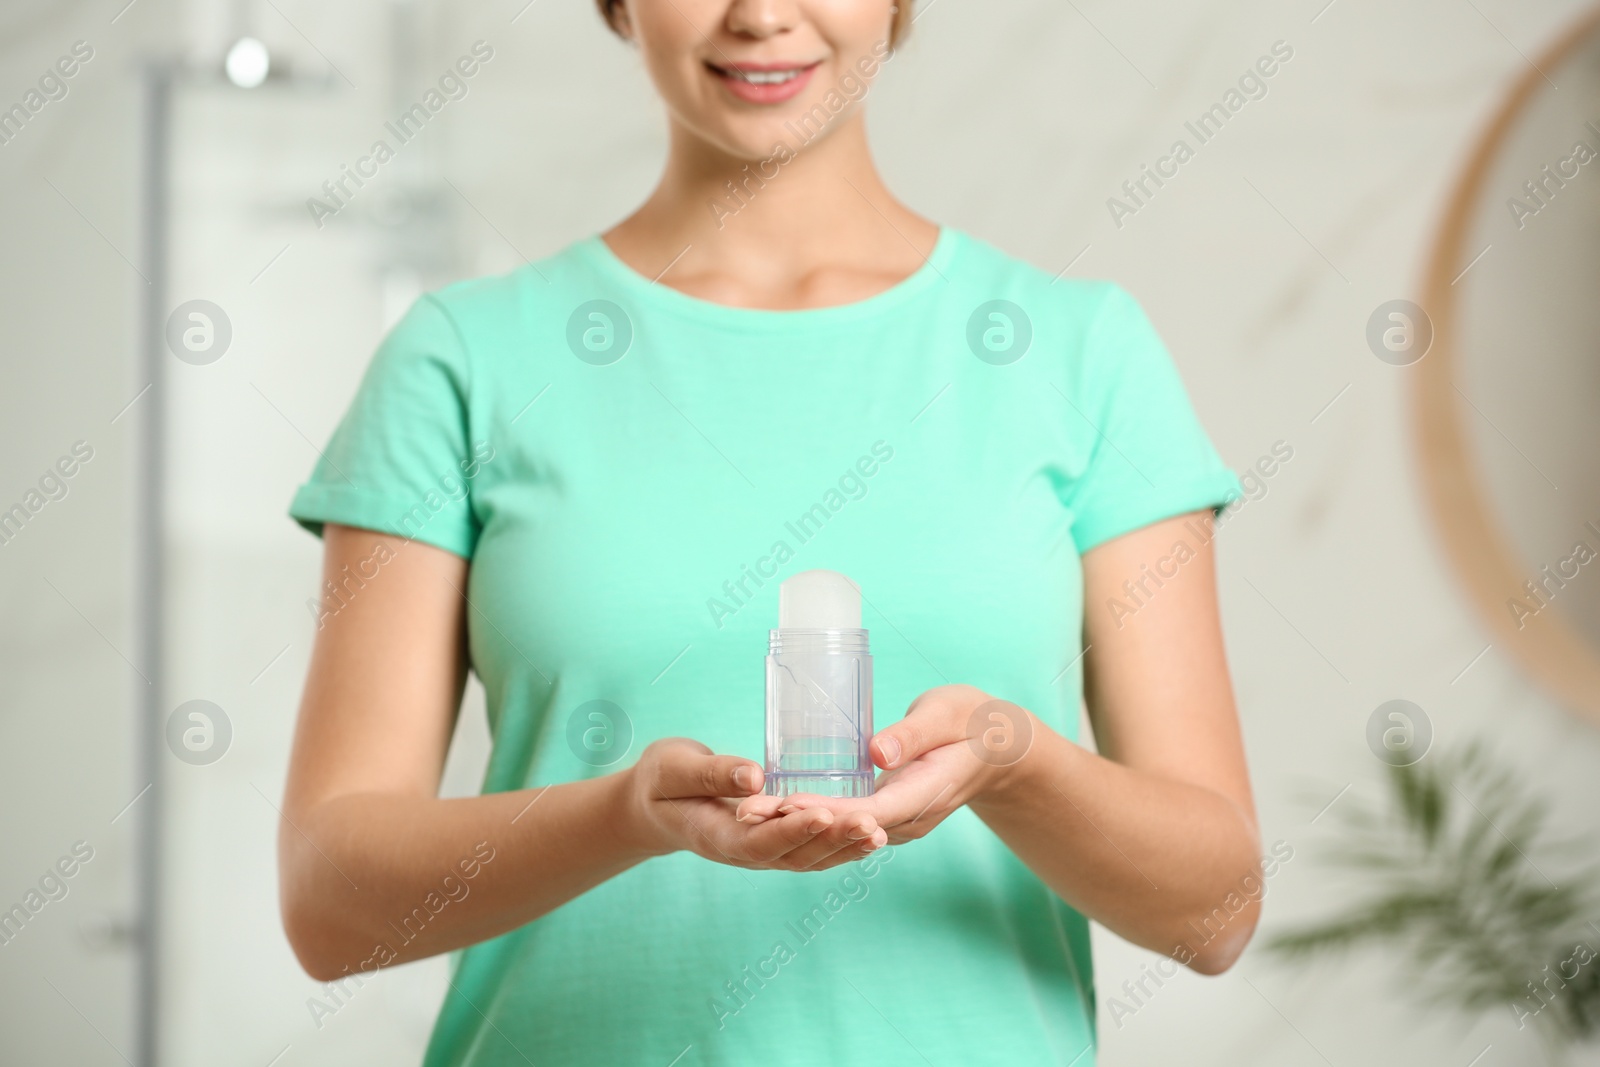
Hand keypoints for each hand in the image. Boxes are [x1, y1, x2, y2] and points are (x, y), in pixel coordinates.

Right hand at [621, 738, 887, 871]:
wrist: (652, 806)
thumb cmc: (660, 782)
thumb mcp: (674, 769)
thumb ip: (711, 774)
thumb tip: (755, 777)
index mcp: (716, 837)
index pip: (761, 842)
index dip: (794, 831)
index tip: (826, 814)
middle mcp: (743, 853)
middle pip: (795, 856)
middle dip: (834, 841)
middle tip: (871, 824)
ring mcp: (761, 853)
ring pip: (809, 859)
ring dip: (845, 848)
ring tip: (880, 832)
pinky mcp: (773, 843)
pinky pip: (811, 851)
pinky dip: (841, 846)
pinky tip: (870, 834)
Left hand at [736, 685, 1038, 844]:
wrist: (999, 747)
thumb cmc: (973, 721)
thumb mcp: (947, 715)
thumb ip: (914, 734)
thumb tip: (877, 754)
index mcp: (925, 793)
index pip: (867, 812)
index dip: (824, 812)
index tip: (782, 806)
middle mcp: (910, 817)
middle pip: (846, 827)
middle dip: (794, 821)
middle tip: (745, 811)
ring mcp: (901, 820)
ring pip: (844, 828)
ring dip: (797, 822)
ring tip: (748, 811)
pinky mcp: (891, 813)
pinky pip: (849, 820)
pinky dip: (814, 815)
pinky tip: (779, 807)